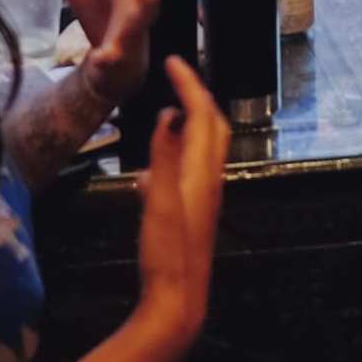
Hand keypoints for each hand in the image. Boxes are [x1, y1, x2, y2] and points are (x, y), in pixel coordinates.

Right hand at [131, 58, 229, 340]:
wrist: (177, 301)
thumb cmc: (167, 252)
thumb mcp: (159, 201)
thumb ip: (163, 157)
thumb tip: (168, 114)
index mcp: (201, 172)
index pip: (201, 115)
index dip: (189, 84)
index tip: (173, 60)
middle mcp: (208, 181)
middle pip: (213, 127)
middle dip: (198, 96)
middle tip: (176, 76)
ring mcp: (202, 199)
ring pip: (204, 148)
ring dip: (191, 122)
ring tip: (169, 107)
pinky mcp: (192, 214)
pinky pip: (190, 170)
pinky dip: (177, 152)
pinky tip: (149, 172)